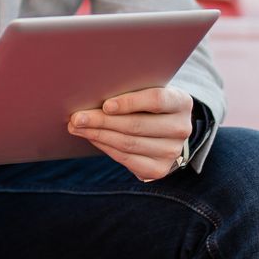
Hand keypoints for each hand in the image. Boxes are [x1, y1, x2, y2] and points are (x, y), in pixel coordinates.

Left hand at [68, 87, 193, 181]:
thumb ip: (131, 89)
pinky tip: (92, 138)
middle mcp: (181, 128)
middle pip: (137, 125)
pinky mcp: (160, 169)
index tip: (105, 105)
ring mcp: (172, 151)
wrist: (166, 131)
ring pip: (128, 143)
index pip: (156, 100)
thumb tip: (91, 91)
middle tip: (77, 117)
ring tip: (77, 127)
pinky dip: (105, 147)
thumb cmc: (149, 104)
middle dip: (102, 121)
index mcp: (182, 102)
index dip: (129, 103)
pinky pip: (126, 159)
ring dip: (98, 135)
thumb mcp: (148, 91)